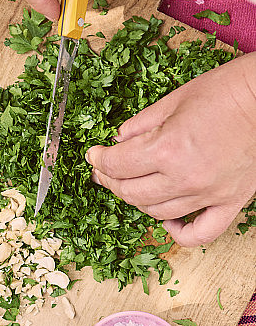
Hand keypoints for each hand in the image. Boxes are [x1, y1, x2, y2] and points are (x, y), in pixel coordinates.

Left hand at [86, 53, 255, 246]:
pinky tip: (168, 220)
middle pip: (132, 193)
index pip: (118, 165)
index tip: (94, 155)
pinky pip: (201, 233)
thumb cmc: (227, 92)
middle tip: (104, 172)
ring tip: (131, 188)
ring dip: (138, 202)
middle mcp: (185, 177)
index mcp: (167, 148)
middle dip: (111, 182)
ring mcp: (209, 194)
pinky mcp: (231, 202)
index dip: (99, 160)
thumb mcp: (174, 100)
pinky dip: (180, 232)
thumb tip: (118, 140)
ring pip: (158, 213)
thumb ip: (140, 124)